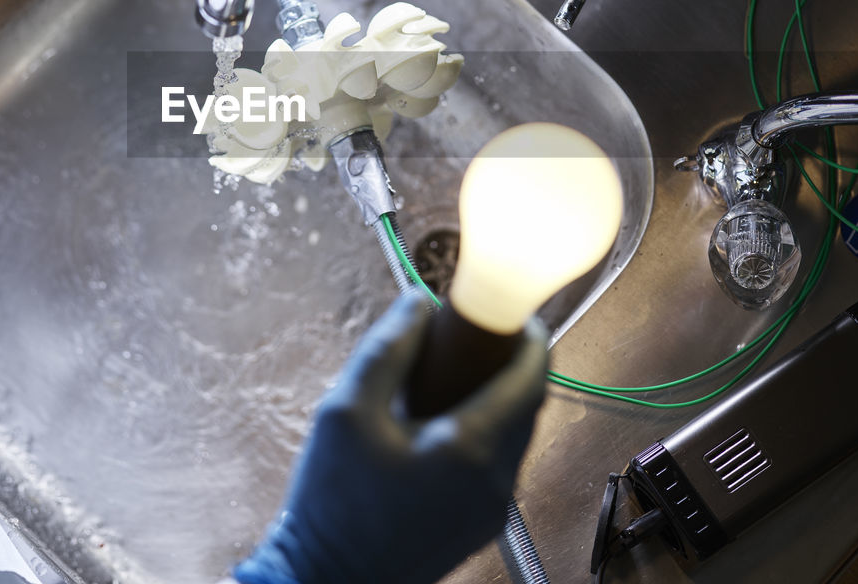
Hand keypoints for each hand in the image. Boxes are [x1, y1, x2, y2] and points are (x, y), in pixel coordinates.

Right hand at [234, 292, 547, 583]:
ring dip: (496, 397)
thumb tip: (419, 302)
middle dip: (509, 363)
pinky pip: (498, 463)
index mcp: (472, 450)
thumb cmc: (332, 501)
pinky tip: (440, 422)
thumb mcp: (344, 409)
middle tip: (474, 335)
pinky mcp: (480, 526)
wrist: (327, 582)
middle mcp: (496, 482)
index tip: (513, 310)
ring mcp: (493, 509)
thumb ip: (387, 349)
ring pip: (514, 435)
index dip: (530, 337)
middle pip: (527, 405)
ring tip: (452, 375)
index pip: (530, 379)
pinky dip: (484, 430)